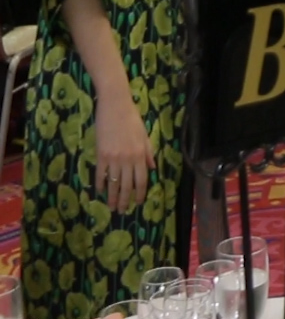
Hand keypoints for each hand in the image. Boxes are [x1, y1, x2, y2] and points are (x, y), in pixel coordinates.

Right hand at [94, 89, 154, 212]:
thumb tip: (152, 168)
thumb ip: (148, 153)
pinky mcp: (100, 155)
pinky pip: (100, 174)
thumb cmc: (132, 119)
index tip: (138, 203)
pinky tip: (99, 191)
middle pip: (126, 185)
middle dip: (124, 200)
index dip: (140, 193)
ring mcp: (113, 158)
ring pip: (113, 183)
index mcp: (140, 154)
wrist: (115, 106)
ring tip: (111, 207)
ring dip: (112, 197)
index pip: (141, 180)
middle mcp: (128, 159)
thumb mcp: (144, 135)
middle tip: (121, 211)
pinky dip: (100, 184)